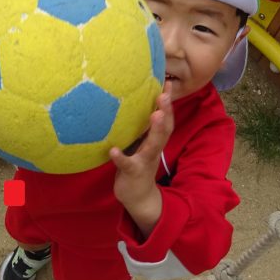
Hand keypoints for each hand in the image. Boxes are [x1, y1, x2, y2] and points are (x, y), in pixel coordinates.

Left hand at [109, 85, 173, 234]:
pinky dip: (121, 157)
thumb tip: (130, 106)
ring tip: (154, 114)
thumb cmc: (135, 165)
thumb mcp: (140, 146)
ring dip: (155, 129)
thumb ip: (139, 130)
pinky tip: (113, 150)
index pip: (164, 119)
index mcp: (154, 141)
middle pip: (164, 128)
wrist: (137, 197)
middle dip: (166, 111)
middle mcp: (153, 149)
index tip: (166, 82)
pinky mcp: (133, 173)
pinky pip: (127, 164)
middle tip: (164, 93)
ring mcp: (145, 161)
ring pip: (153, 144)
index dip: (166, 102)